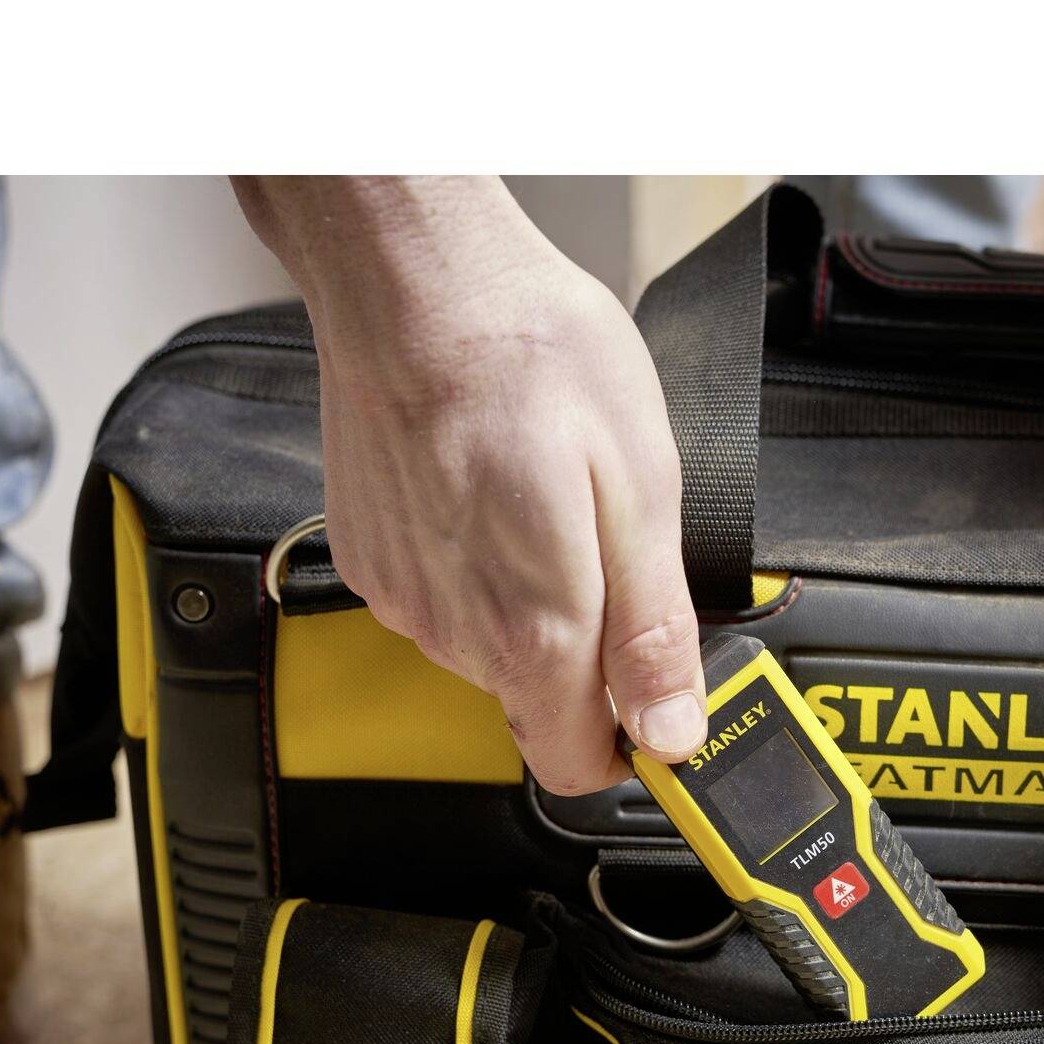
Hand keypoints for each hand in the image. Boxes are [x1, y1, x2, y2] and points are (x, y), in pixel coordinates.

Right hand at [232, 176, 704, 793]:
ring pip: (492, 648)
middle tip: (611, 549)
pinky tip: (490, 488)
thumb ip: (655, 632)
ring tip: (545, 500)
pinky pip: (444, 598)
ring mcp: (404, 598)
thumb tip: (672, 730)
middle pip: (541, 699)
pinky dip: (475, 562)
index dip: (627, 743)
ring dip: (531, 599)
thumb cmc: (528, 354)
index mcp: (534, 629)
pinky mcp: (371, 561)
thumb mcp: (642, 491)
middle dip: (588, 650)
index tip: (655, 703)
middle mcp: (457, 632)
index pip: (577, 765)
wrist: (410, 278)